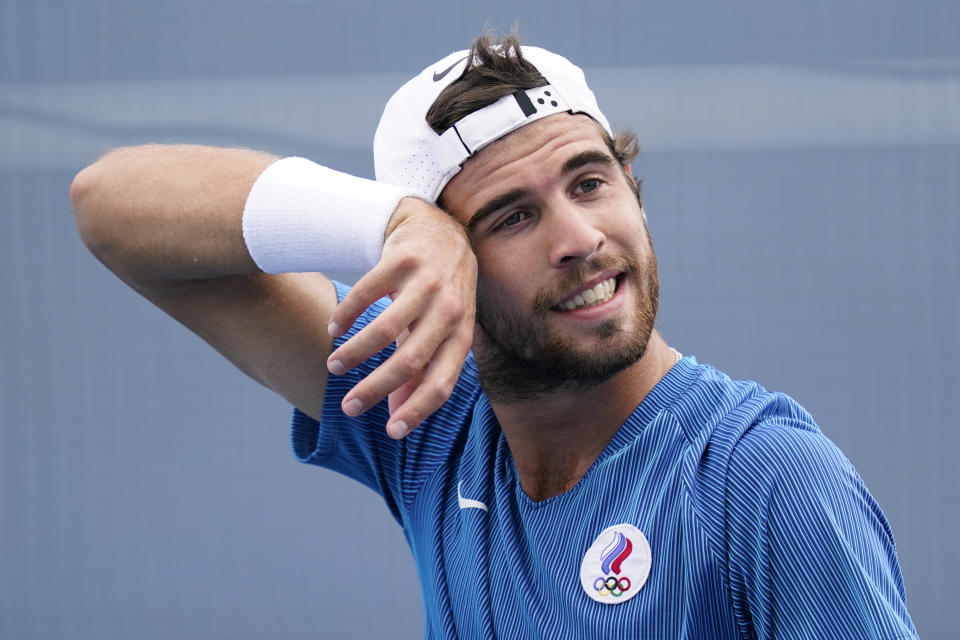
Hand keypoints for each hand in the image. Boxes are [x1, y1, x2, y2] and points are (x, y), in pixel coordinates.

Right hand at [325, 197, 476, 437]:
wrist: (439, 229)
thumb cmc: (440, 293)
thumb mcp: (440, 331)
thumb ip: (421, 372)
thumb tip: (398, 417)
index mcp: (461, 333)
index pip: (444, 381)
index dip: (419, 409)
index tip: (391, 432)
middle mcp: (449, 308)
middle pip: (409, 360)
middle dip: (374, 389)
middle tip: (347, 407)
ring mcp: (427, 282)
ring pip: (384, 328)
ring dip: (354, 353)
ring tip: (333, 367)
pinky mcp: (402, 259)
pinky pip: (366, 291)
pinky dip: (346, 314)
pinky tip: (334, 328)